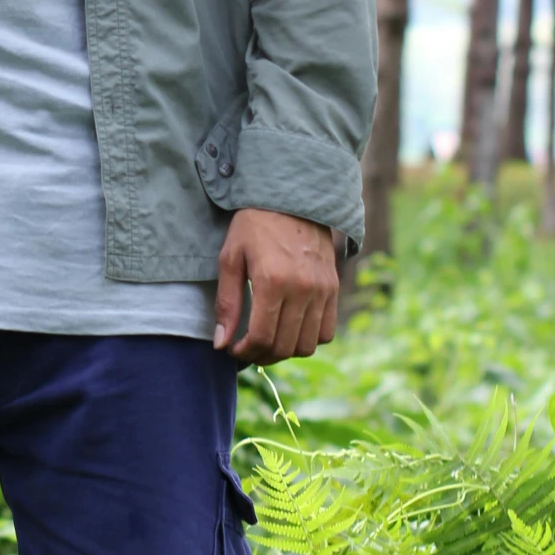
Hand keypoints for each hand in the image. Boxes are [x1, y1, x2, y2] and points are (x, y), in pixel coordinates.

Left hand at [214, 208, 338, 363]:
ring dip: (285, 351)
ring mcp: (322, 290)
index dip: (244, 352)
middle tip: (247, 348)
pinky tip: (290, 329)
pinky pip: (327, 332)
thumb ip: (227, 303)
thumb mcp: (231, 258)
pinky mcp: (333, 289)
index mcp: (273, 281)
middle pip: (284, 347)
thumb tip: (221, 343)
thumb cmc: (254, 226)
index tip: (233, 349)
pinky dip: (308, 339)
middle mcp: (302, 289)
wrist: (292, 198)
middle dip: (261, 356)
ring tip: (267, 340)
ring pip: (307, 345)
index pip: (262, 338)